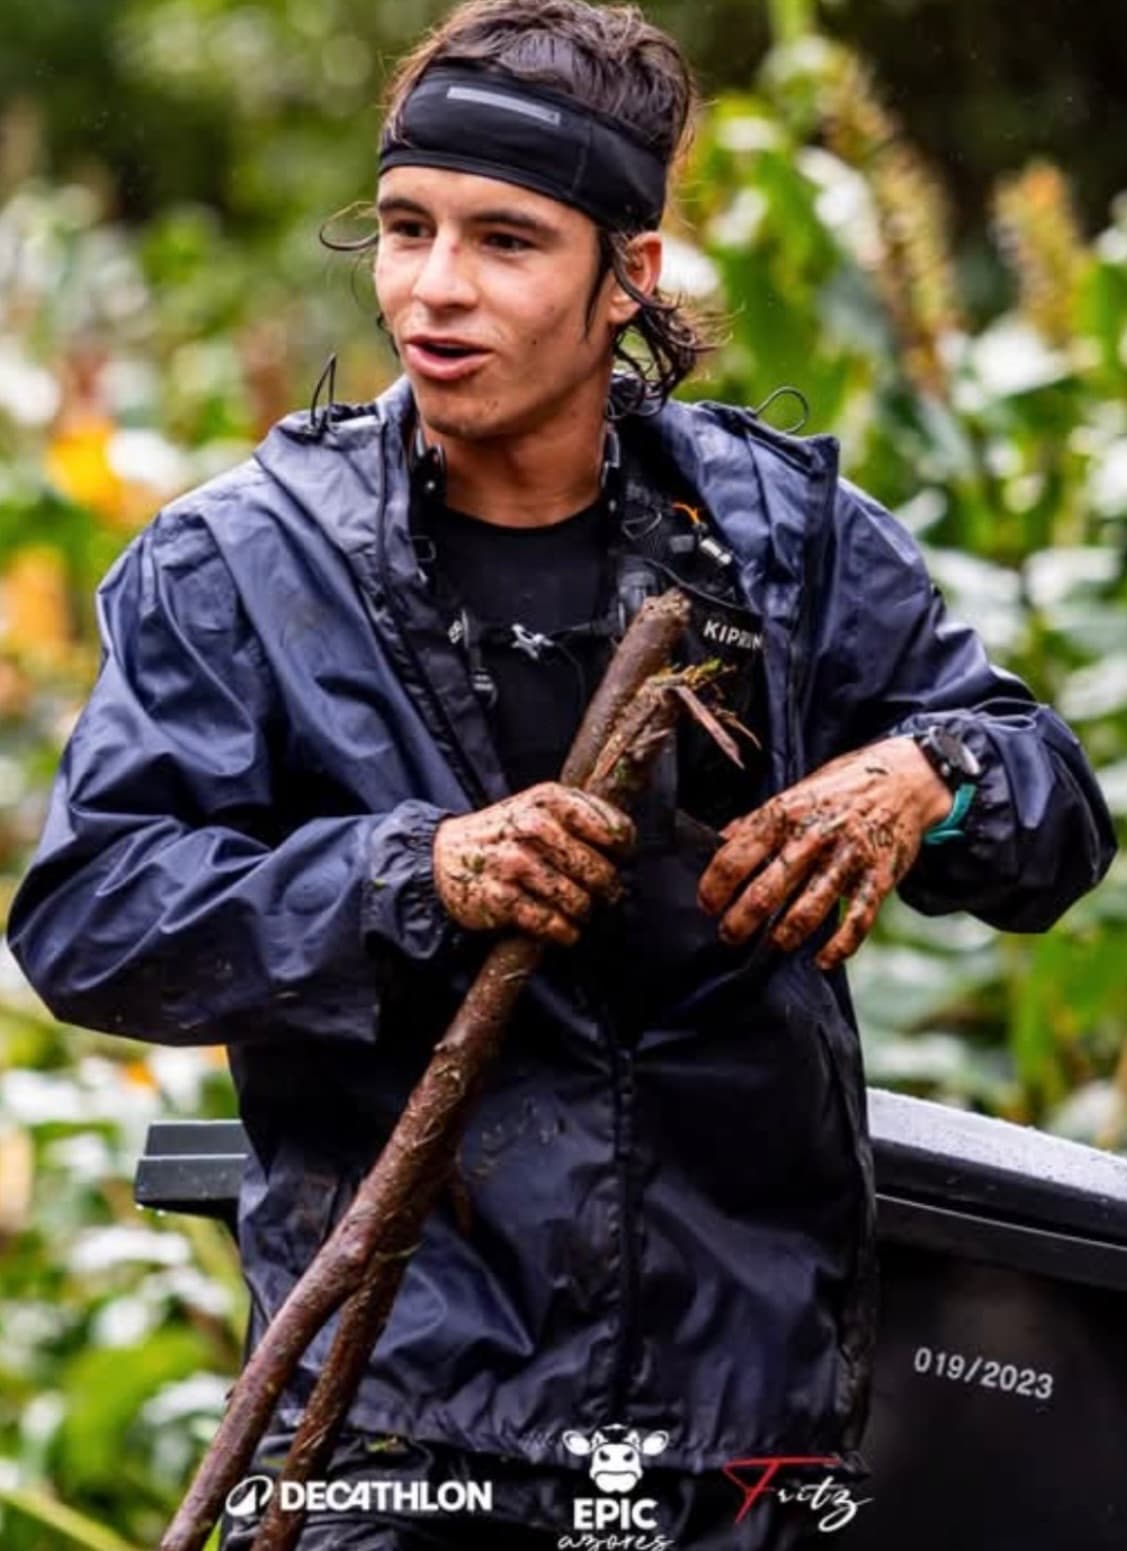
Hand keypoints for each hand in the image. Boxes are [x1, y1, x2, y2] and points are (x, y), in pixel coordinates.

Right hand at [433, 782, 634, 946]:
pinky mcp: (500, 898)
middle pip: (599, 871)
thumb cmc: (505, 832)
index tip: (619, 858)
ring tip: (579, 910)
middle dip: (607, 889)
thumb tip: (627, 843)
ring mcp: (514, 863)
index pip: (614, 830)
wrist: (444, 855)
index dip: (623, 850)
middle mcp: (532, 827)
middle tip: (604, 894)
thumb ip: (582, 814)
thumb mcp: (539, 806)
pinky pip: (551, 924)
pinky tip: (563, 930)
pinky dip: (564, 933)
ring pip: (578, 901)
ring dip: (583, 912)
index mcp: (549, 800)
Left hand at [696, 736, 953, 970]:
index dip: (715, 886)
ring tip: (772, 945)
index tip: (706, 905)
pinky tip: (823, 961)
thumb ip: (758, 821)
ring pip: (809, 908)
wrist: (904, 777)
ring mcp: (849, 858)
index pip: (736, 855)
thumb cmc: (840, 788)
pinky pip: (857, 920)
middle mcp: (814, 835)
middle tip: (729, 935)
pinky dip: (839, 947)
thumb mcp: (795, 793)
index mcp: (786, 813)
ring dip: (784, 935)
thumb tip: (720, 842)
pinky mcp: (879, 877)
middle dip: (741, 920)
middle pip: (767, 889)